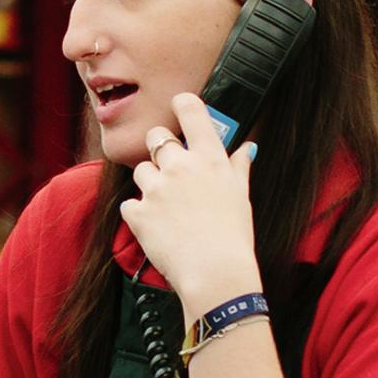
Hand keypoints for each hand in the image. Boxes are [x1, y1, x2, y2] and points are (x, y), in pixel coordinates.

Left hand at [115, 92, 262, 309]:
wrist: (215, 273)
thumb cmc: (234, 236)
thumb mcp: (241, 196)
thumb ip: (238, 167)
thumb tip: (246, 148)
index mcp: (209, 158)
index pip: (190, 110)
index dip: (182, 104)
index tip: (180, 106)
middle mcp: (180, 166)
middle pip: (156, 136)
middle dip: (160, 148)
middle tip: (171, 170)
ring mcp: (156, 189)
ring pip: (141, 171)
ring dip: (150, 184)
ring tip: (169, 209)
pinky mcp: (138, 213)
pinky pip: (131, 204)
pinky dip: (140, 214)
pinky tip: (159, 228)